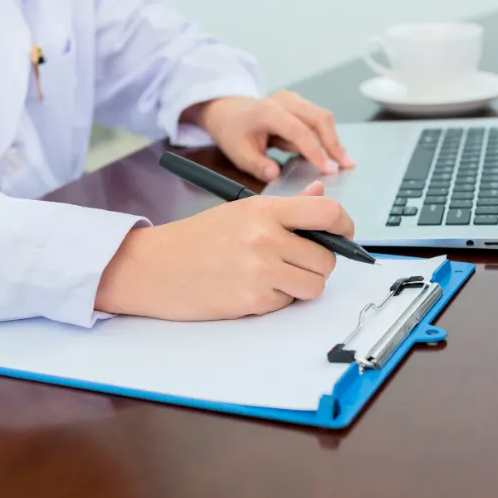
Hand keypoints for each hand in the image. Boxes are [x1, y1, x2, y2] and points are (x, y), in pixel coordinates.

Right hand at [94, 181, 353, 319]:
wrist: (153, 267)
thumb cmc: (195, 239)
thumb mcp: (241, 210)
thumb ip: (286, 206)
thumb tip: (319, 194)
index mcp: (265, 209)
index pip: (327, 212)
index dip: (344, 225)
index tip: (343, 233)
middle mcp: (266, 238)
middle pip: (327, 257)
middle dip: (318, 262)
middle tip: (295, 260)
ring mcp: (260, 271)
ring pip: (314, 285)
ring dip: (302, 284)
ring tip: (274, 275)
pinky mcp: (253, 301)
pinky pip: (288, 303)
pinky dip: (278, 299)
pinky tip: (252, 288)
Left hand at [189, 92, 355, 181]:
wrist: (228, 111)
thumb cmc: (233, 131)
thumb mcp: (238, 153)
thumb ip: (257, 165)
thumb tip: (274, 174)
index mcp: (268, 112)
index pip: (299, 131)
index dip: (316, 151)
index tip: (329, 169)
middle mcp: (284, 101)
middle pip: (319, 118)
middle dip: (334, 143)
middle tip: (346, 165)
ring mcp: (293, 99)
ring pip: (322, 117)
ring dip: (333, 139)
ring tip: (343, 161)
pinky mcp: (299, 104)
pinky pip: (318, 118)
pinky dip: (326, 135)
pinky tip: (330, 153)